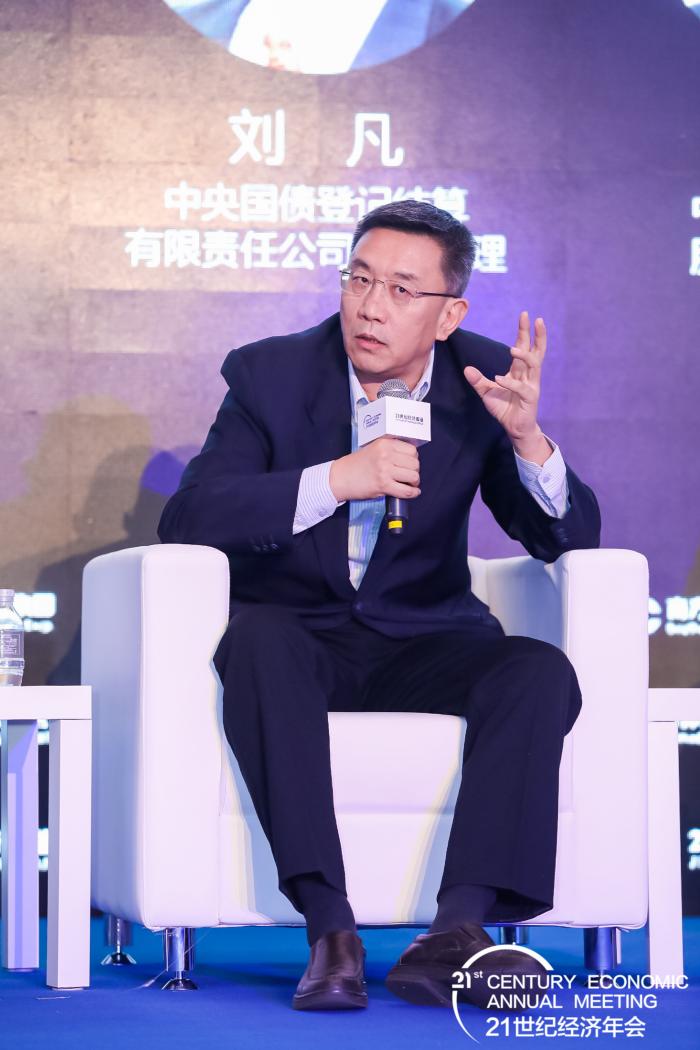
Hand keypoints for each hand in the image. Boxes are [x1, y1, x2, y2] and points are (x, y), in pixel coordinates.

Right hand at [329, 436, 420, 502]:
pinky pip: (406, 491)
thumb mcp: (373, 448)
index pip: (412, 450)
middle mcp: (386, 455)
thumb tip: (410, 457)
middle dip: (415, 471)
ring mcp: (385, 470)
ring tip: (409, 484)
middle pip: (414, 463)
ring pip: (413, 477)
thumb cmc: (356, 464)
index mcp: (384, 444)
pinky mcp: (383, 485)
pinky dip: (412, 493)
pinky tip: (413, 492)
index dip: (413, 458)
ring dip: (414, 482)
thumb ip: (390, 449)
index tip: (409, 464)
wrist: (340, 478)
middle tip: (409, 475)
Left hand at [464, 312, 548, 457]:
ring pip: (534, 366)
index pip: (525, 347)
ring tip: (512, 349)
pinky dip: (510, 383)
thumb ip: (478, 380)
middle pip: (535, 350)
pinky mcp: (530, 398)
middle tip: (533, 318)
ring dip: (524, 356)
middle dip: (535, 334)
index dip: (525, 331)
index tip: (526, 315)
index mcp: (519, 371)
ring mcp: (531, 386)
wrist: (514, 428)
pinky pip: (522, 388)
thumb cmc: (504, 408)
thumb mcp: (487, 392)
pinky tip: (499, 379)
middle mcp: (528, 375)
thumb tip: (467, 369)